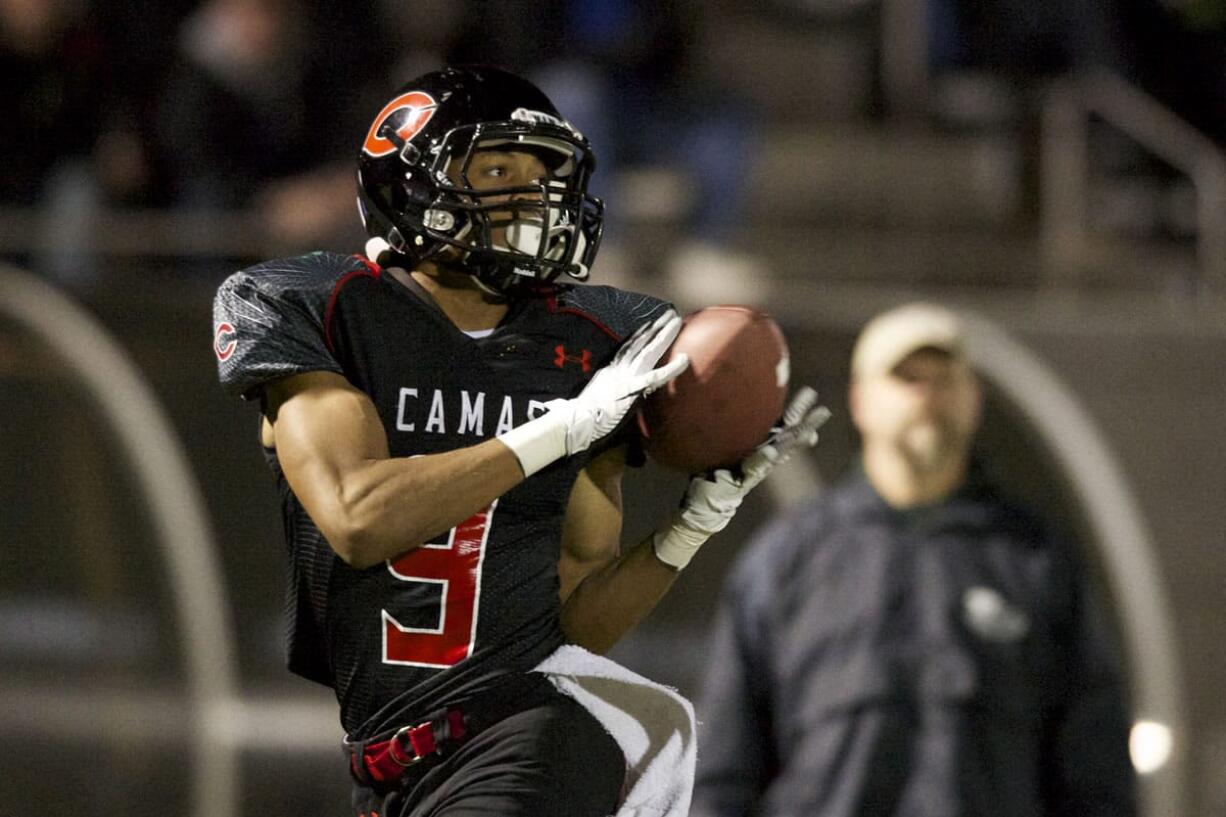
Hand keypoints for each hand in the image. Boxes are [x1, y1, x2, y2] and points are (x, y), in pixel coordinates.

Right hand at [498, 310, 687, 476]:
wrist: (575, 421)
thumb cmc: (576, 416)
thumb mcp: (585, 400)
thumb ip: (590, 395)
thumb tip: (580, 400)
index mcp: (609, 372)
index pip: (627, 350)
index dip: (639, 337)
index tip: (649, 325)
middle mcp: (619, 369)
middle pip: (640, 344)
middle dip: (655, 329)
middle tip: (669, 314)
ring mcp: (626, 376)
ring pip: (649, 351)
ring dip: (663, 336)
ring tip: (676, 320)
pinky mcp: (632, 386)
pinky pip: (656, 376)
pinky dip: (671, 368)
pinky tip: (686, 360)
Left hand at [653, 387, 830, 569]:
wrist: (706, 505)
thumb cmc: (715, 472)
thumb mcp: (728, 450)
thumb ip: (737, 433)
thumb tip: (733, 399)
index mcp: (759, 445)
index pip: (782, 424)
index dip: (798, 410)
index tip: (812, 396)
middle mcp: (762, 457)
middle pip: (788, 437)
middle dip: (806, 424)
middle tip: (824, 411)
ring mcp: (755, 470)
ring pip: (778, 453)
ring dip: (793, 443)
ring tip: (809, 433)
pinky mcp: (743, 482)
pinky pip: (753, 468)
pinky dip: (763, 460)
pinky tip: (772, 451)